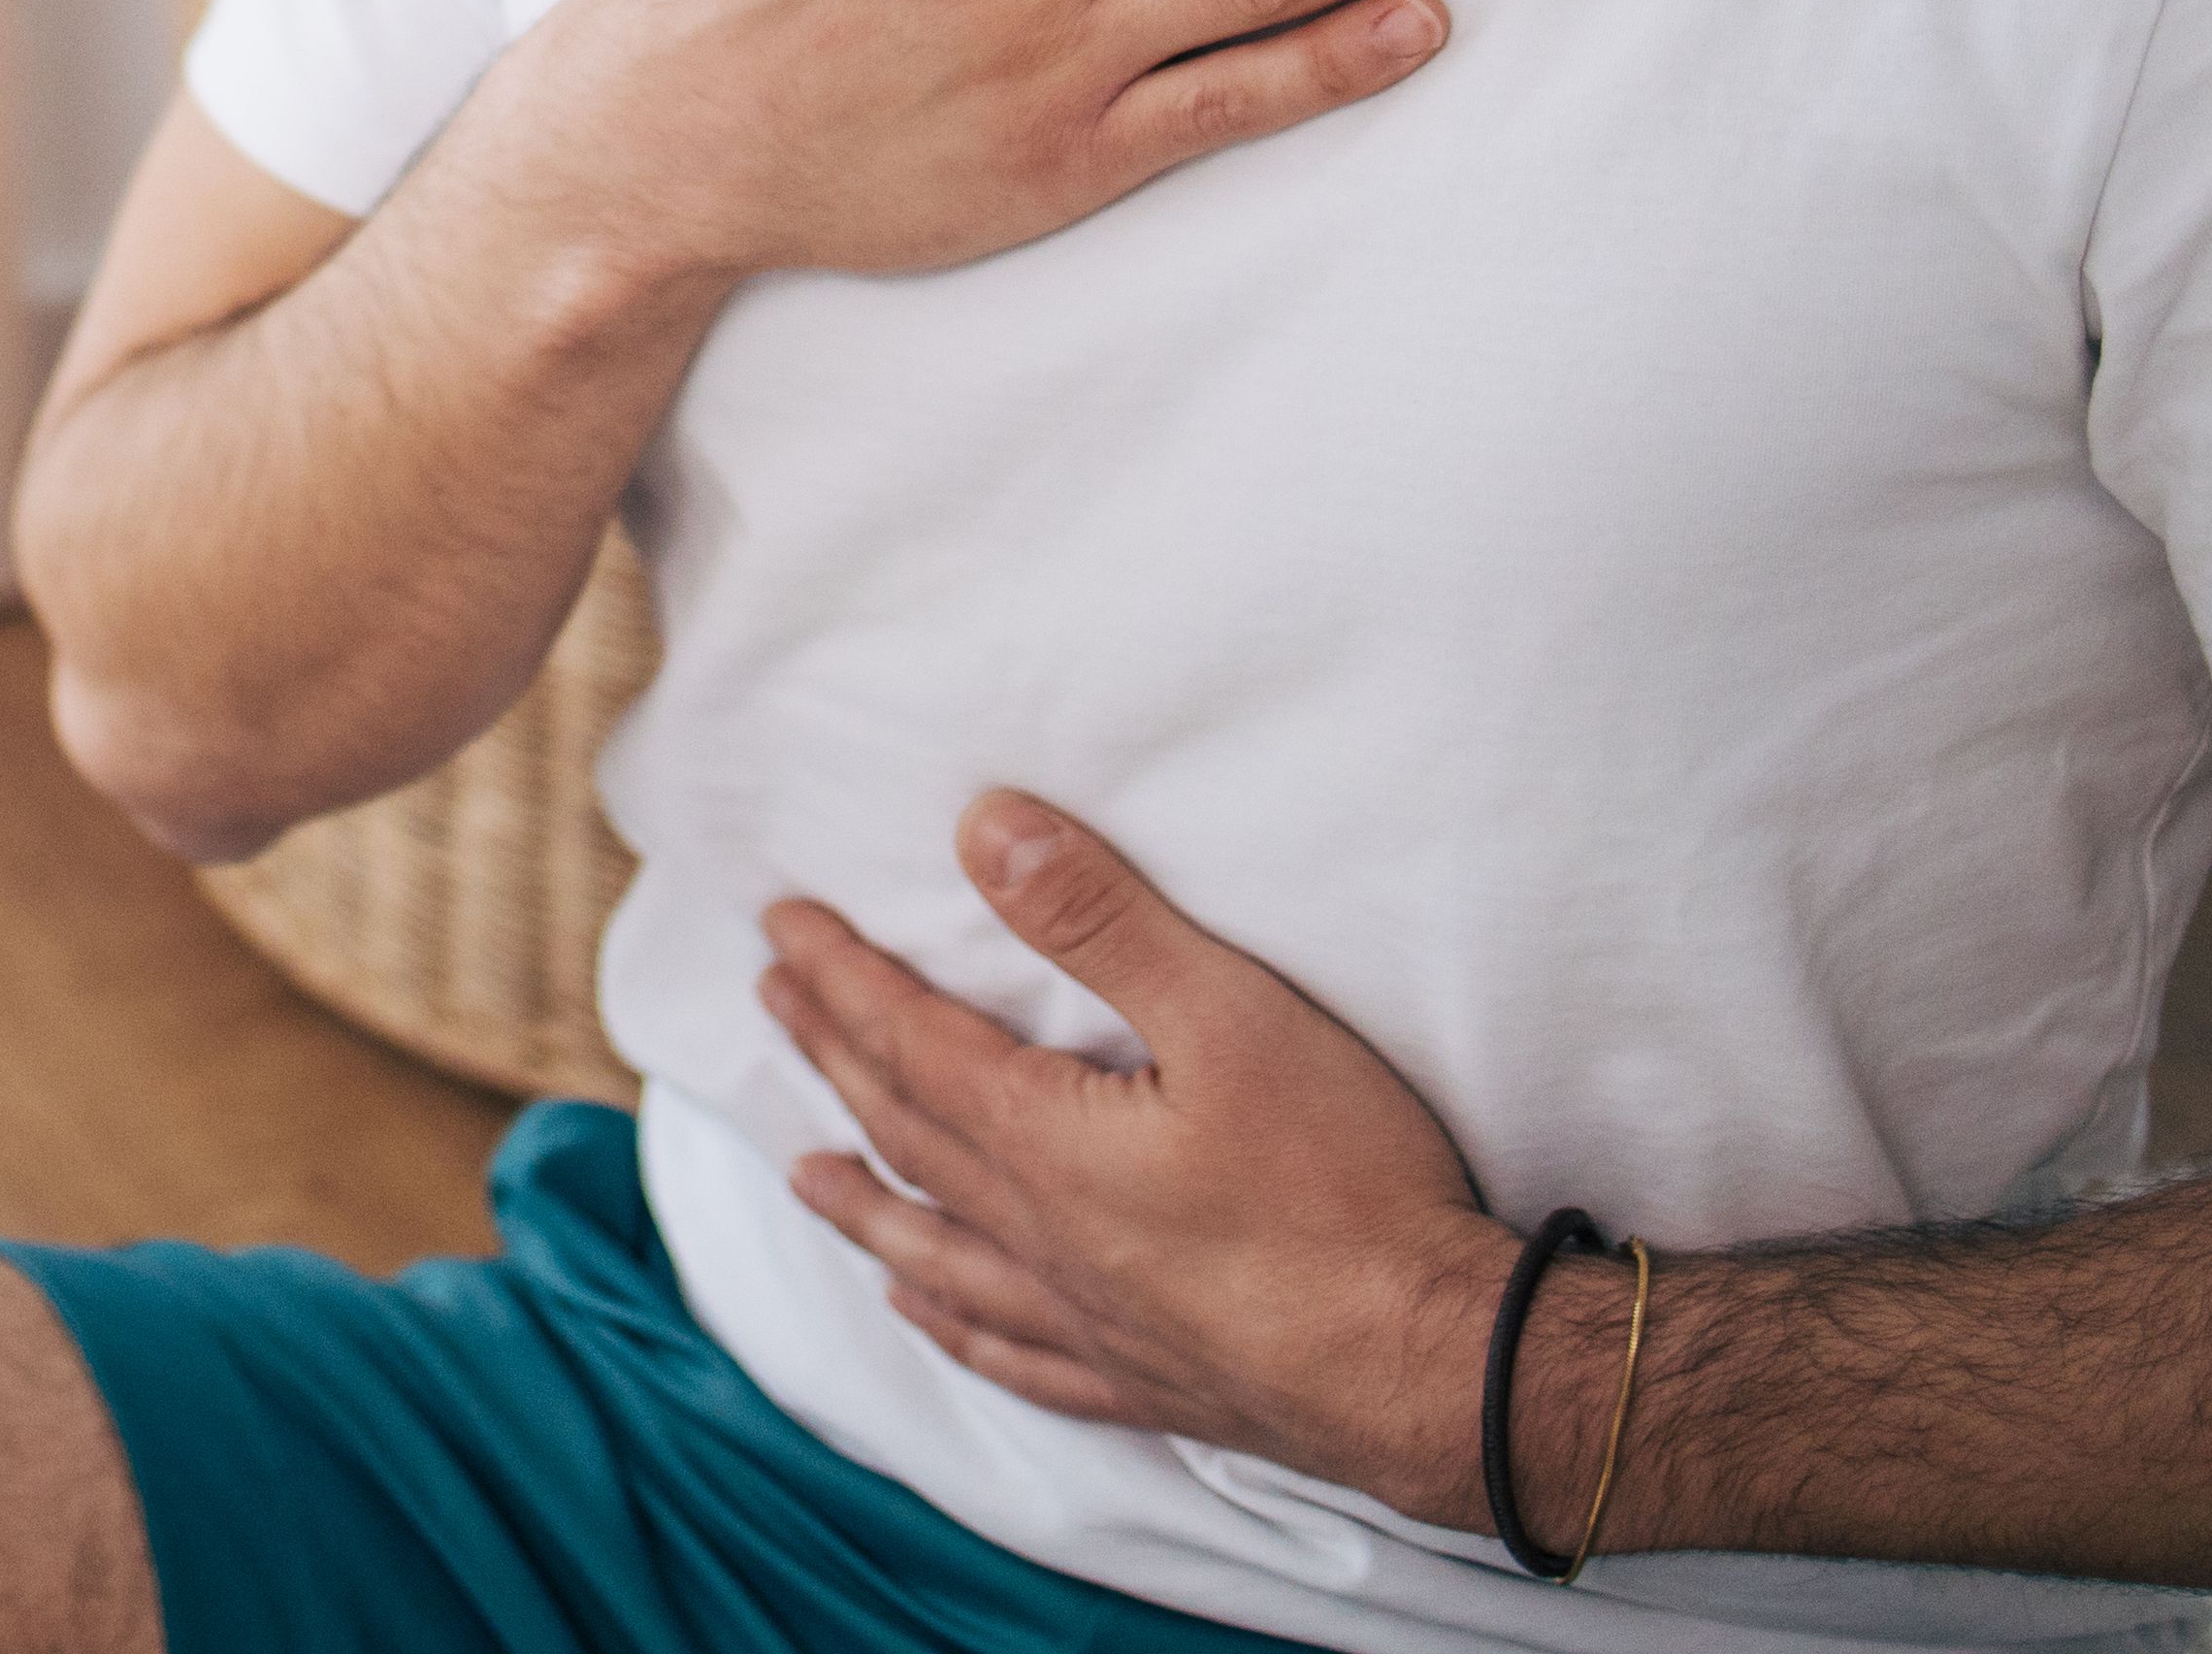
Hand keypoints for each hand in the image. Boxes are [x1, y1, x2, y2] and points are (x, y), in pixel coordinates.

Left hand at [760, 792, 1511, 1521]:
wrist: (1437, 1368)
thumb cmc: (1345, 1186)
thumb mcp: (1230, 1014)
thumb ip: (1100, 919)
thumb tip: (982, 829)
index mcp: (1045, 1146)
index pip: (910, 1043)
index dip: (843, 977)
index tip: (783, 927)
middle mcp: (1041, 1241)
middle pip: (907, 1135)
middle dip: (834, 1057)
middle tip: (774, 1003)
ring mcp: (1089, 1322)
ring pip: (939, 1255)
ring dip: (864, 1204)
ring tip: (802, 1175)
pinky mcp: (1147, 1380)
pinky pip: (1014, 1357)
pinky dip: (954, 1330)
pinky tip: (929, 1318)